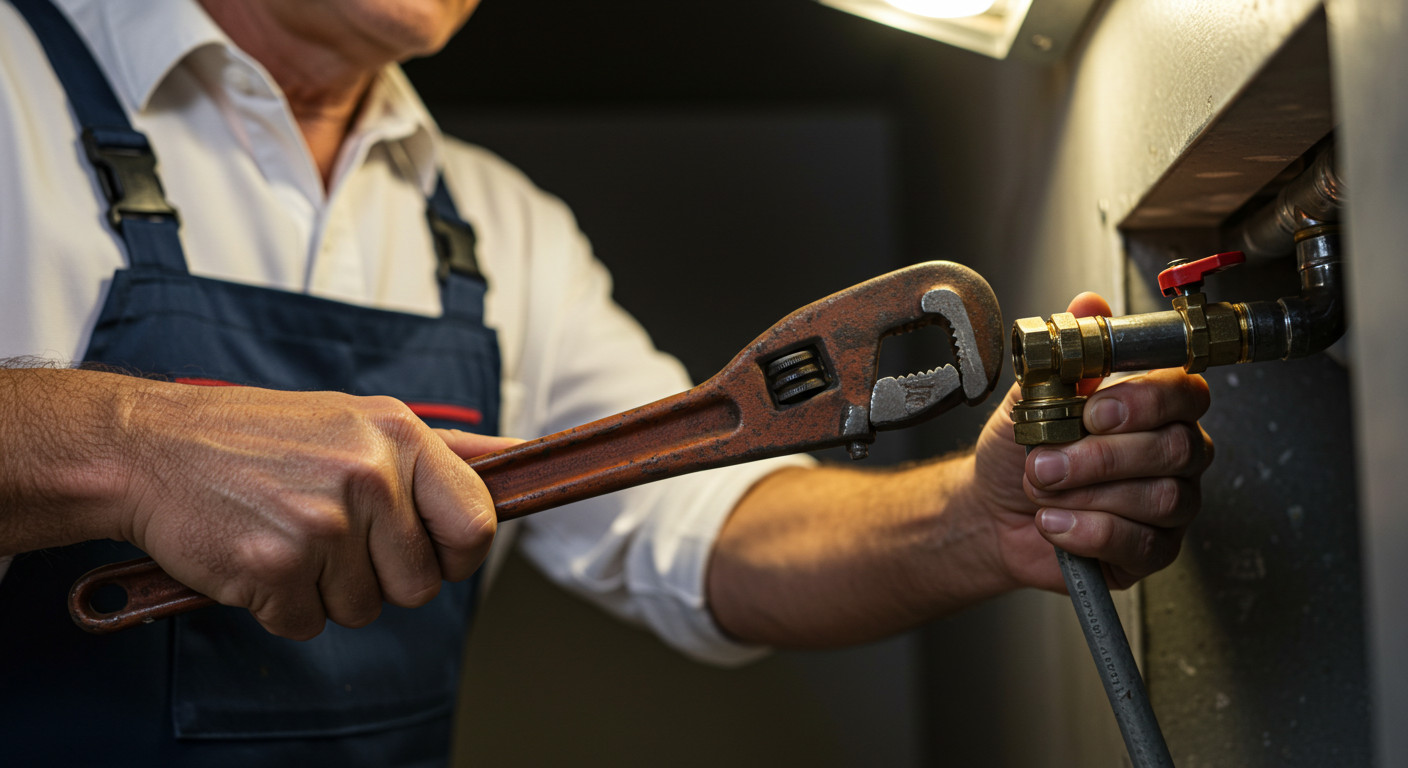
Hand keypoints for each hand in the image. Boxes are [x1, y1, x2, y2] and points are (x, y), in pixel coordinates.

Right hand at [117, 382, 512, 639]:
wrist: (152, 449)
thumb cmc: (258, 436)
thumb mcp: (361, 419)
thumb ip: (443, 452)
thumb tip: (517, 459)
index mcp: (401, 436)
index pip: (478, 525)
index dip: (458, 553)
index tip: (433, 549)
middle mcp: (370, 477)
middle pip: (421, 584)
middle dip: (382, 577)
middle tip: (334, 535)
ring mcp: (324, 524)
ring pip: (365, 609)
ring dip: (327, 590)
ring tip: (290, 535)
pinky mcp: (278, 569)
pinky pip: (309, 624)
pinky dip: (282, 606)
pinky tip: (259, 555)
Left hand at [971, 292, 1213, 591]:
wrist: (991, 508)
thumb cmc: (1021, 450)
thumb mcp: (1033, 395)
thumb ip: (1066, 355)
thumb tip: (1088, 304)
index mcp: (1156, 407)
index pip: (1184, 394)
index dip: (1144, 401)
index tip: (1093, 410)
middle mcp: (1175, 454)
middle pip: (1176, 448)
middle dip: (1101, 456)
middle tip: (1046, 460)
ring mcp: (1171, 505)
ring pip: (1160, 498)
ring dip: (1088, 494)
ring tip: (1042, 490)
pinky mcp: (1153, 551)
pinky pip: (1141, 544)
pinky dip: (1087, 532)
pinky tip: (1054, 524)